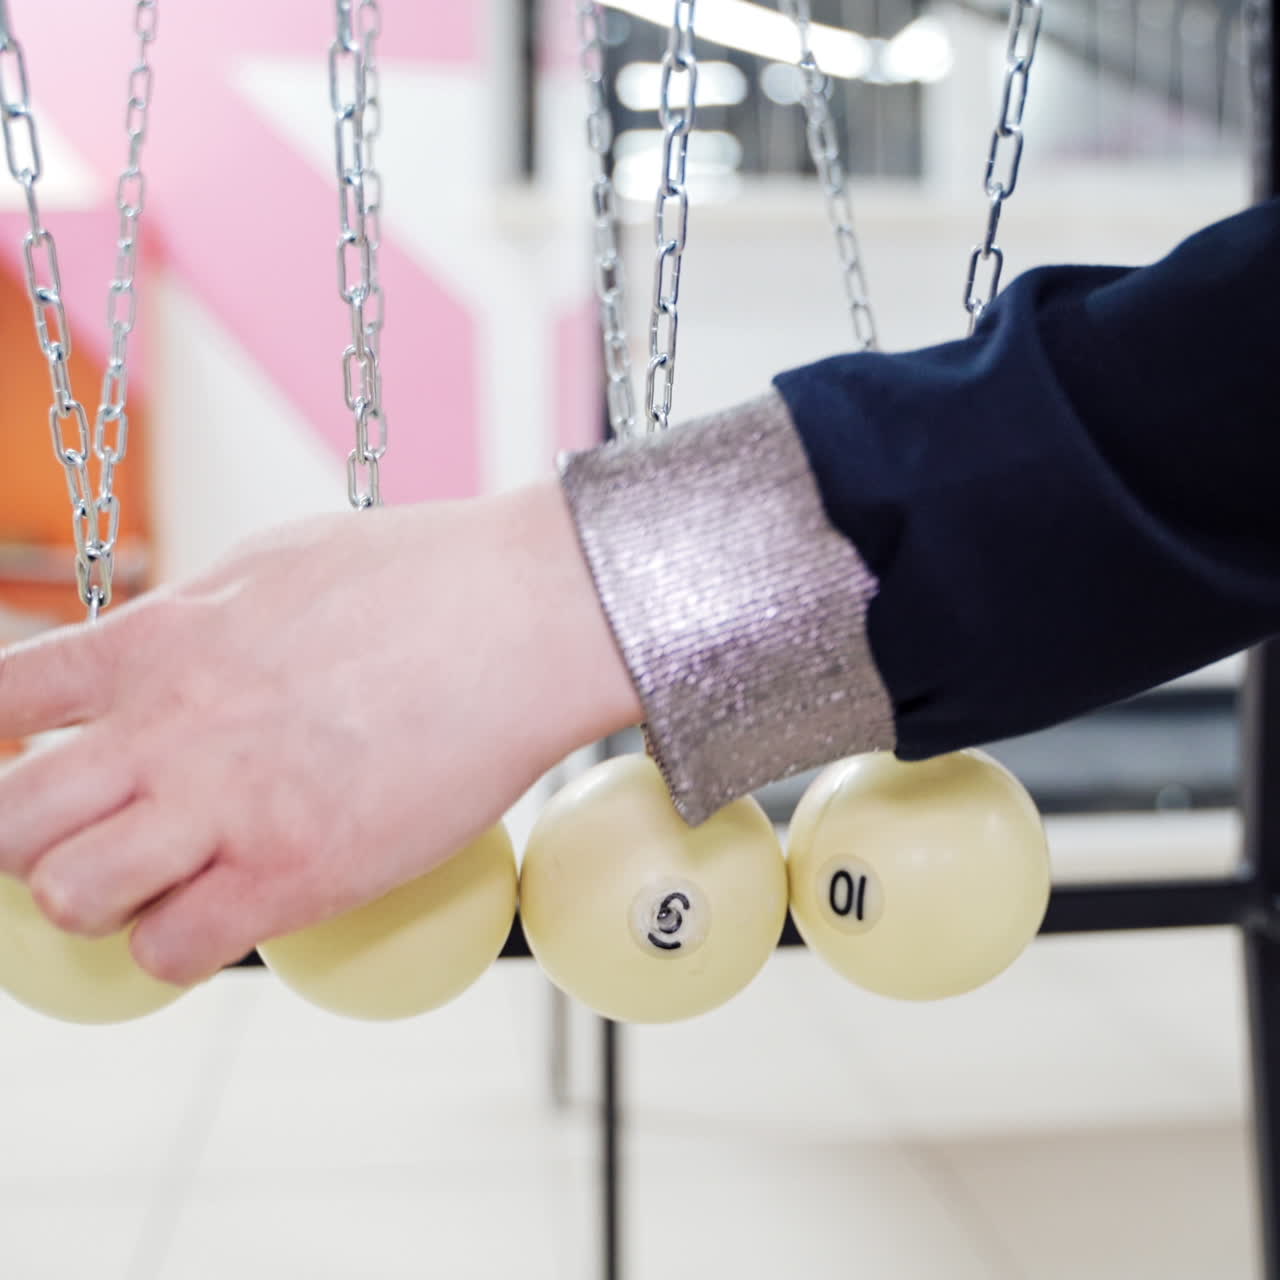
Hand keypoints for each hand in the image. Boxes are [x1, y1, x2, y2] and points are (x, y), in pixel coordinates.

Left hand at [0, 482, 639, 985]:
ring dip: (96, 895)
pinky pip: (172, 952)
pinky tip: (223, 909)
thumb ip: (192, 618)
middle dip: (23, 835)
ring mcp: (228, 809)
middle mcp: (170, 729)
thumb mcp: (274, 563)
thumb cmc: (422, 576)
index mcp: (160, 641)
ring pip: (68, 897)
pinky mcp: (297, 876)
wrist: (525, 617)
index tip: (22, 759)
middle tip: (84, 831)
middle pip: (5, 821)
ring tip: (156, 876)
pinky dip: (178, 943)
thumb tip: (155, 649)